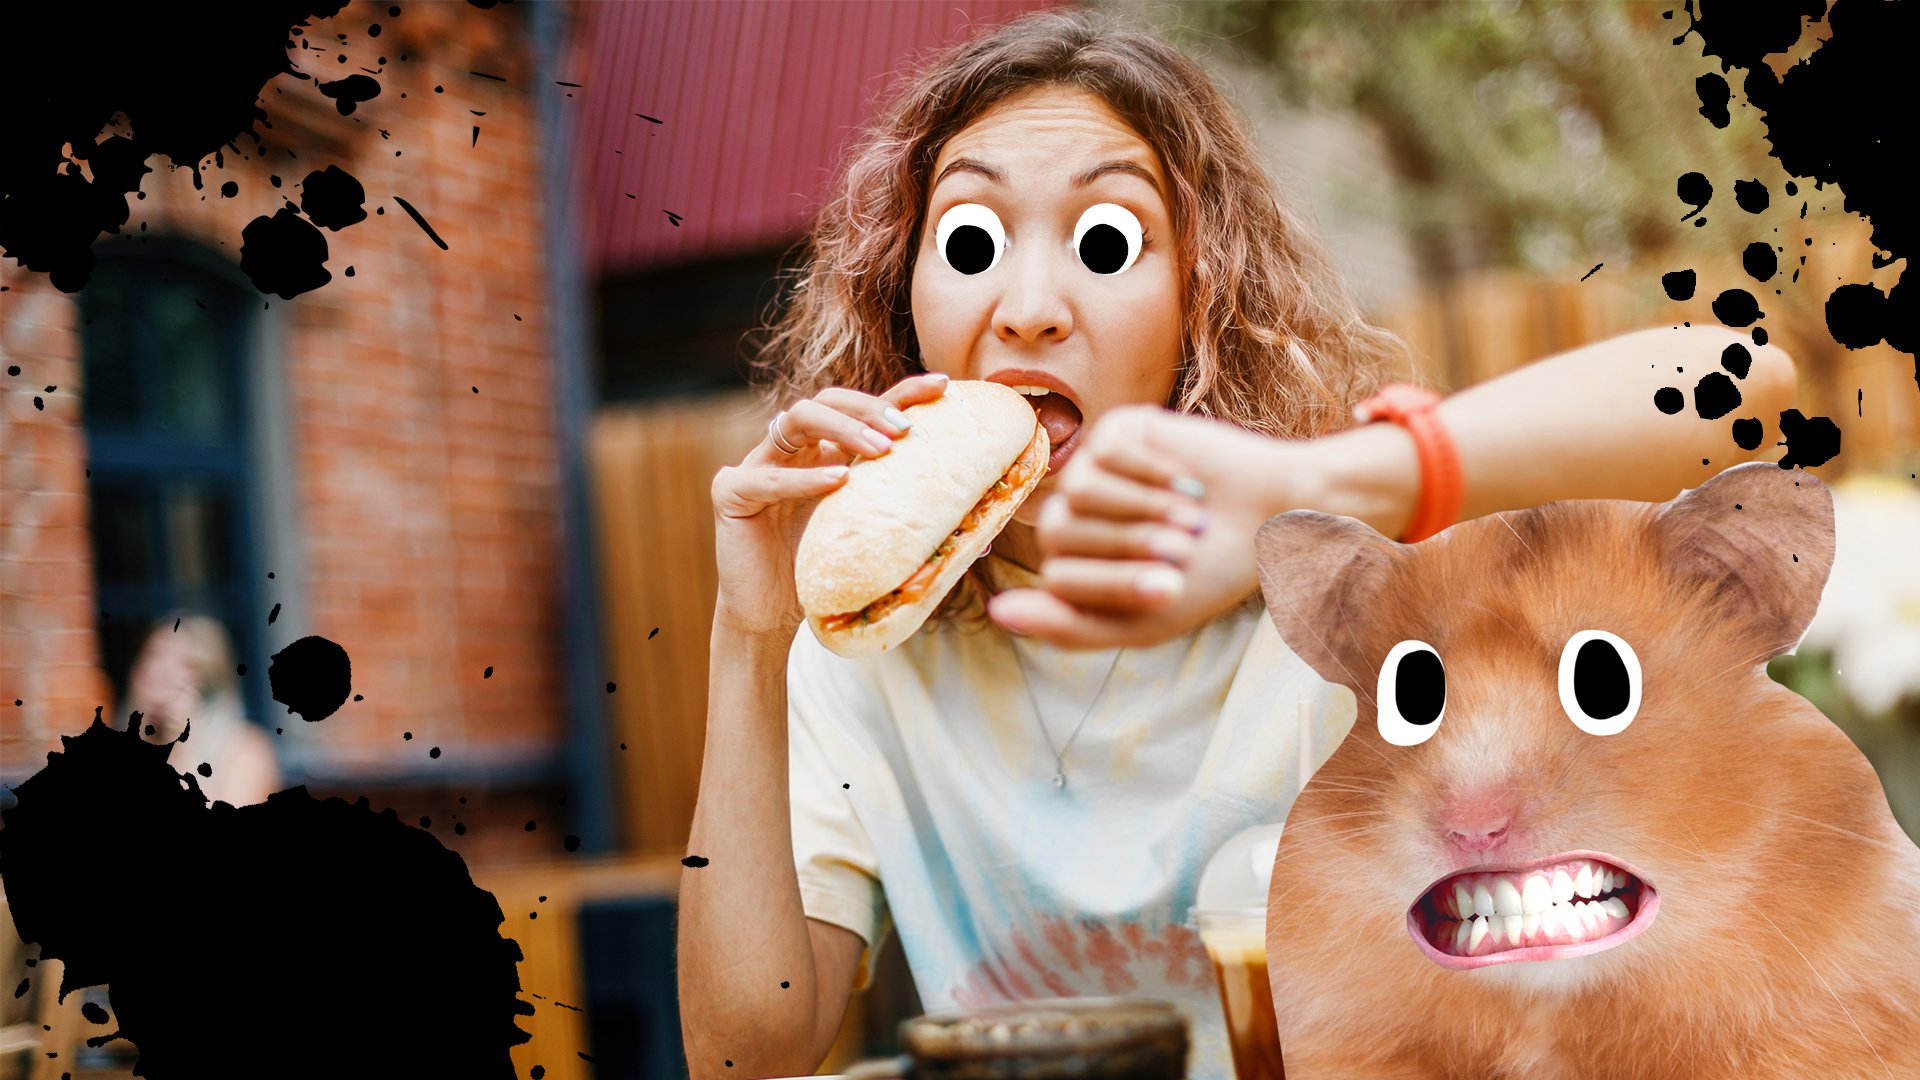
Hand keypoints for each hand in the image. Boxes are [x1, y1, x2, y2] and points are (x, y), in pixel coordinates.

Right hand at [710, 373, 948, 641]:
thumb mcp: (871, 539)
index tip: (944, 385)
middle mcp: (789, 448)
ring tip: (881, 449)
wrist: (768, 619)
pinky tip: (837, 481)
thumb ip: (908, 522)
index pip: (863, 409)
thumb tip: (984, 530)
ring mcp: (756, 464)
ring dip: (844, 429)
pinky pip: (767, 476)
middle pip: (828, 400)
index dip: (902, 391)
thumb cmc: (822, 576)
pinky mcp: (730, 492)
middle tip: (906, 429)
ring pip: (798, 419)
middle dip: (870, 407)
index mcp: (823, 451)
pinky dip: (803, 478)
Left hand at [988, 406, 1309, 647]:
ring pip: (1078, 490)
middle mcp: (1072, 517)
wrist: (1273, 517)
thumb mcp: (1144, 620)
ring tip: (1191, 516)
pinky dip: (1155, 472)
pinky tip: (1189, 482)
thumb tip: (998, 614)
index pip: (1059, 577)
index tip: (1170, 588)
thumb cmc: (1209, 574)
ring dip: (1143, 508)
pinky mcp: (1118, 431)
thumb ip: (1070, 627)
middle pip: (1059, 531)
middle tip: (1184, 548)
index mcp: (1074, 567)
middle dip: (1129, 544)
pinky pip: (1110, 451)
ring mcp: (1092, 469)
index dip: (1115, 582)